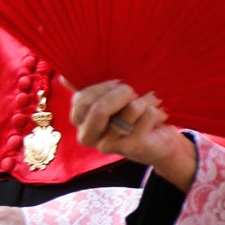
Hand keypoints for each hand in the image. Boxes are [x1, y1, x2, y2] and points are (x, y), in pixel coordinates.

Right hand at [69, 80, 196, 189]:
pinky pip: (147, 115)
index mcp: (79, 123)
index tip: (120, 83)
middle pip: (100, 108)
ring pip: (130, 109)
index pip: (82, 99)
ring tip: (152, 103)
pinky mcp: (133, 147)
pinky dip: (157, 110)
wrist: (160, 142)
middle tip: (136, 92)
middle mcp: (89, 137)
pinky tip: (159, 116)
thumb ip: (90, 91)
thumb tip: (64, 77)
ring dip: (146, 100)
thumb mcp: (110, 102)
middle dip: (123, 92)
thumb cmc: (133, 117)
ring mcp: (110, 145)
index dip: (105, 86)